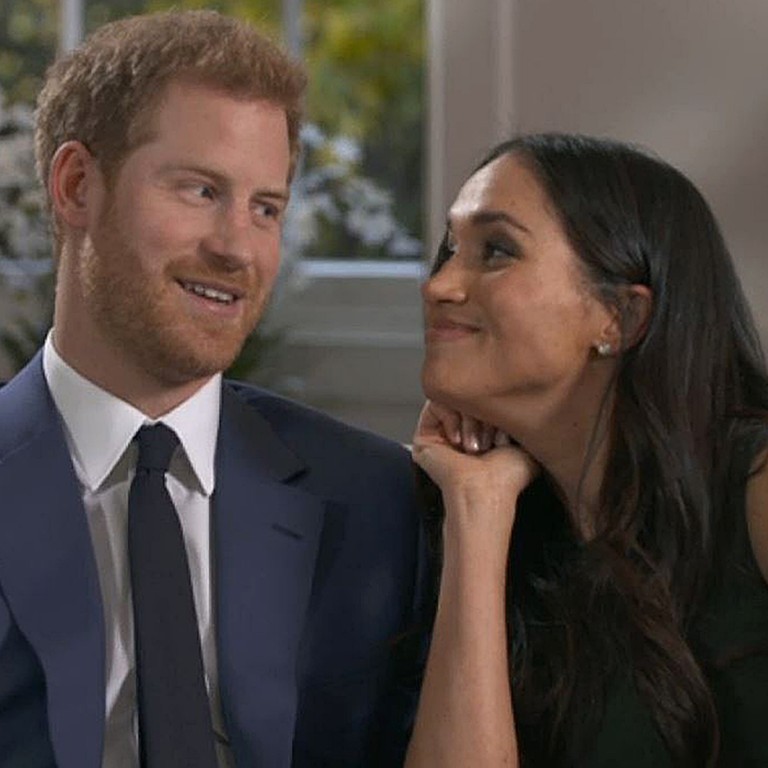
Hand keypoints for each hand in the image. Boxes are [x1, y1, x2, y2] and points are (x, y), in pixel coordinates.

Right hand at [412, 401, 538, 551]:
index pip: (487, 400)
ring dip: (469, 418)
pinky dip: (451, 416)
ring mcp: (443, 435)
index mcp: (483, 435)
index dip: (498, 408)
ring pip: (453, 399)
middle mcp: (462, 434)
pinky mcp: (424, 437)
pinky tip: (458, 441)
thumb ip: (521, 418)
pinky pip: (435, 404)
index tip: (505, 436)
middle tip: (490, 441)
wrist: (485, 489)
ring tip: (475, 447)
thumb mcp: (525, 438)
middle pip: (469, 397)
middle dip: (483, 412)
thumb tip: (520, 401)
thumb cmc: (507, 476)